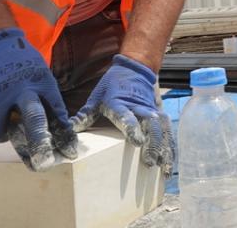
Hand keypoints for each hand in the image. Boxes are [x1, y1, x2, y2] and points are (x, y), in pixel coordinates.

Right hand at [0, 28, 77, 170]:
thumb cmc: (19, 57)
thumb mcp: (40, 72)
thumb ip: (45, 95)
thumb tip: (56, 121)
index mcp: (42, 82)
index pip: (57, 112)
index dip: (64, 134)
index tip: (70, 151)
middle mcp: (23, 90)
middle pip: (35, 121)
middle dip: (41, 144)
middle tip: (44, 163)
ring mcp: (1, 96)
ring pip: (2, 130)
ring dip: (4, 134)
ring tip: (5, 127)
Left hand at [71, 54, 174, 174]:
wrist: (134, 69)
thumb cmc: (111, 87)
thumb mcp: (95, 99)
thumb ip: (83, 116)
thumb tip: (66, 133)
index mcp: (120, 103)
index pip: (127, 116)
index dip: (132, 128)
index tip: (137, 142)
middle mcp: (139, 107)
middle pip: (150, 124)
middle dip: (152, 143)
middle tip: (149, 162)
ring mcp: (152, 111)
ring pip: (162, 128)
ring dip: (164, 147)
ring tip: (162, 167)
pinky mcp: (160, 115)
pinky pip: (168, 131)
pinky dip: (170, 146)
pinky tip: (170, 162)